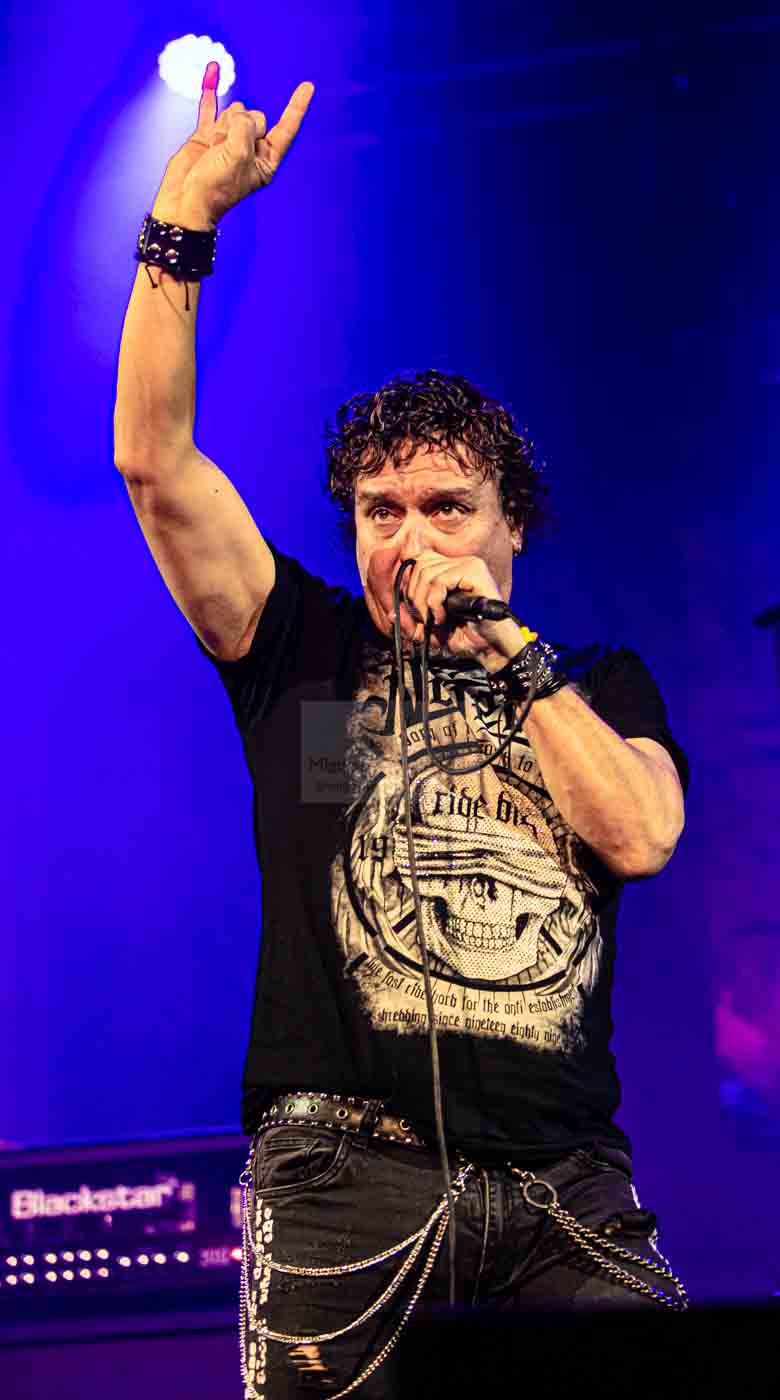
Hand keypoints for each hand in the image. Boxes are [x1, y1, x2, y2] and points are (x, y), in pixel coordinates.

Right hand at [153, 62, 313, 228]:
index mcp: (266, 161)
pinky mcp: (208, 135)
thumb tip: (237, 111)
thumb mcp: (239, 157)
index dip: (296, 107)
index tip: (308, 86)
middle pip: (256, 116)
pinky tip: (212, 71)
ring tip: (214, 147)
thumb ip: (244, 128)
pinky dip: (210, 91)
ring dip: (224, 124)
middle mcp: (250, 150)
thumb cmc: (215, 188)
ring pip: (235, 112)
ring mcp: (229, 141)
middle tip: (227, 146)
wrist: (185, 201)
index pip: (286, 129)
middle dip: (242, 124)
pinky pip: (211, 107)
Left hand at [394, 551, 524, 666]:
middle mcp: (460, 562)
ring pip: (426, 572)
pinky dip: (434, 603)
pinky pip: (439, 581)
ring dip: (424, 603)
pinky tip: (443, 617)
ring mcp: (469, 564)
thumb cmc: (467, 637)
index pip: (417, 560)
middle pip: (418, 565)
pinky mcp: (475, 571)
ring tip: (435, 621)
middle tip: (424, 620)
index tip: (413, 611)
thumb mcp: (431, 628)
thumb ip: (411, 619)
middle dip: (413, 597)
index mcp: (452, 569)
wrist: (493, 649)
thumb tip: (390, 613)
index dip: (408, 585)